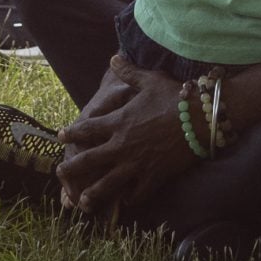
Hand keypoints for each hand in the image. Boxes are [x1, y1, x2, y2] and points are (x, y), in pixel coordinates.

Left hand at [57, 54, 199, 216]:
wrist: (200, 118)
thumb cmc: (175, 97)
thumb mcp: (150, 80)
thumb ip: (129, 72)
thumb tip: (114, 58)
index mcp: (119, 121)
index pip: (87, 128)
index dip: (72, 132)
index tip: (61, 136)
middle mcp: (122, 145)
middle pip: (89, 160)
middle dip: (72, 167)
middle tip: (60, 172)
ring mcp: (137, 163)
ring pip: (107, 183)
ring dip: (93, 193)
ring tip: (82, 202)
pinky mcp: (153, 176)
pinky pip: (138, 193)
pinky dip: (130, 199)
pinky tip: (125, 202)